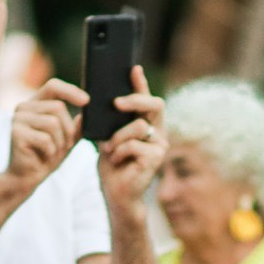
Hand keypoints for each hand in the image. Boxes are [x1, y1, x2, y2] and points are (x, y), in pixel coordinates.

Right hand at [5, 79, 85, 192]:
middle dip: (68, 130)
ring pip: (53, 123)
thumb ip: (76, 126)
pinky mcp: (16, 133)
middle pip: (58, 107)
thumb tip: (86, 113)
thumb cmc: (46, 156)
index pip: (53, 86)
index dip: (71, 91)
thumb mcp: (66, 139)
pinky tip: (44, 155)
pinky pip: (45, 138)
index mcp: (35, 104)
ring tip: (53, 151)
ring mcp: (18, 119)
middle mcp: (24, 107)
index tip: (87, 101)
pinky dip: (51, 150)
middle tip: (65, 145)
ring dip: (60, 142)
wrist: (27, 177)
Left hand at [98, 64, 166, 208]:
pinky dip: (119, 151)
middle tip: (116, 102)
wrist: (117, 195)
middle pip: (154, 104)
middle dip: (135, 99)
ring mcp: (159, 145)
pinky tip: (116, 161)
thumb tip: (103, 101)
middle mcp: (157, 132)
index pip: (146, 99)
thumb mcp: (107, 137)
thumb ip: (110, 121)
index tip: (133, 68)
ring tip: (110, 150)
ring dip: (117, 137)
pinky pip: (133, 144)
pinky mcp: (155, 158)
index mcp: (147, 124)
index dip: (141, 83)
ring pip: (137, 126)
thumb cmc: (113, 166)